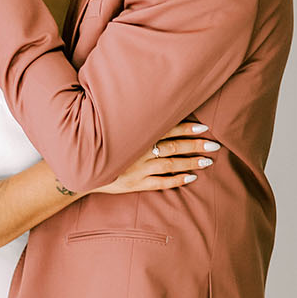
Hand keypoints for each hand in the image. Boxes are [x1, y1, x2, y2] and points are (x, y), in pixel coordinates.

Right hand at [95, 124, 220, 194]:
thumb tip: (158, 113)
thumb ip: (135, 125)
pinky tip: (192, 178)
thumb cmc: (101, 146)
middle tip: (214, 145)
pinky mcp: (135, 184)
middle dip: (194, 145)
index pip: (166, 129)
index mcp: (136, 135)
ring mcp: (137, 169)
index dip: (186, 128)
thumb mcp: (115, 130)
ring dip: (190, 162)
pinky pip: (160, 183)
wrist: (83, 168)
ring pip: (170, 164)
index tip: (204, 128)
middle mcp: (138, 151)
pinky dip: (177, 180)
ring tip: (207, 161)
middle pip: (173, 147)